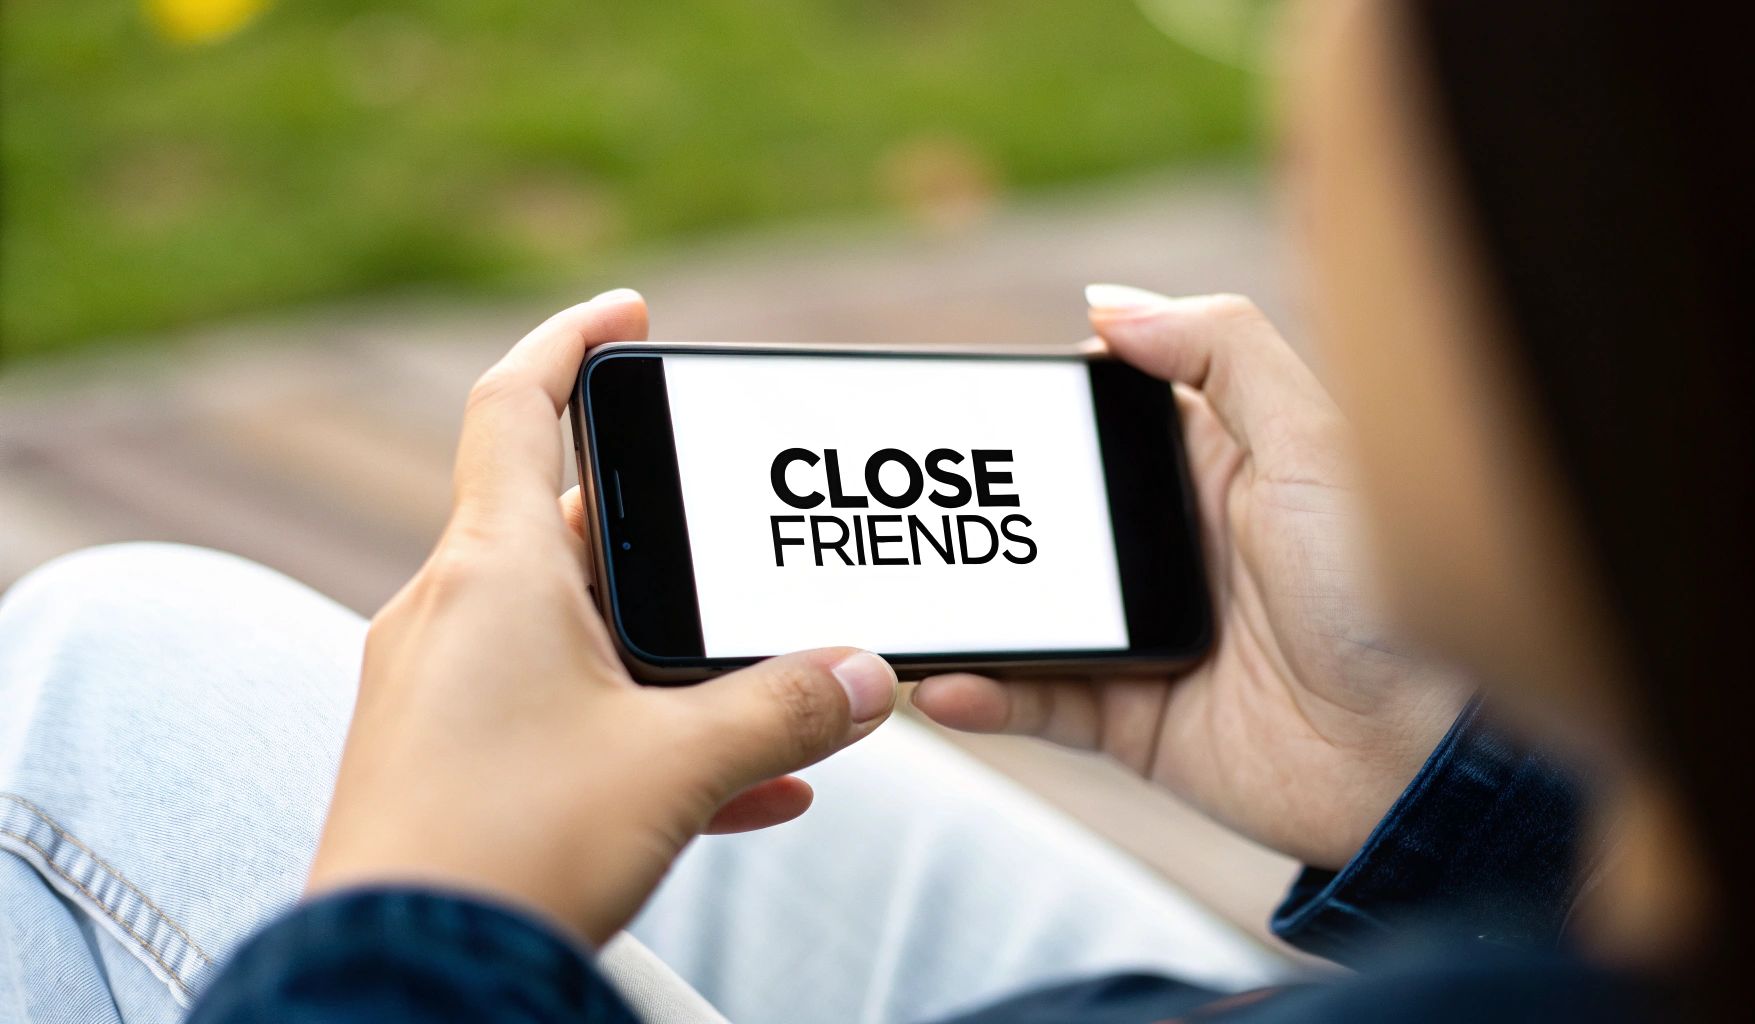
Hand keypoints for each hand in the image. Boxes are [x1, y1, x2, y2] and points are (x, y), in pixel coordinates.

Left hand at [307, 290, 897, 943]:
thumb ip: (784, 712)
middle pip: (569, 525)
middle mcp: (453, 614)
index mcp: (490, 572)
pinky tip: (745, 791)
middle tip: (747, 540)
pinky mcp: (449, 763)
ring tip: (766, 677)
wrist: (397, 985)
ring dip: (668, 649)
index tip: (630, 312)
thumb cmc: (511, 853)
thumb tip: (870, 678)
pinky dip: (639, 727)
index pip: (513, 405)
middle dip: (672, 535)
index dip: (570, 340)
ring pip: (575, 631)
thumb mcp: (676, 769)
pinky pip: (560, 714)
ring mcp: (443, 691)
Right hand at [914, 288, 1469, 868]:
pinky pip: (1042, 703)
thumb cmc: (1383, 589)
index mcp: (1210, 469)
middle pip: (1045, 524)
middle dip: (977, 517)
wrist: (1418, 756)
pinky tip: (950, 681)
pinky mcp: (1135, 721)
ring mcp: (1145, 637)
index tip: (958, 406)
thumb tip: (1107, 304)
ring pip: (1028, 616)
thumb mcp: (1311, 441)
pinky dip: (991, 694)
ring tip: (902, 601)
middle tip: (895, 506)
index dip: (1034, 416)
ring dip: (967, 612)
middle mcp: (1168, 549)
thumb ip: (1222, 352)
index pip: (1099, 426)